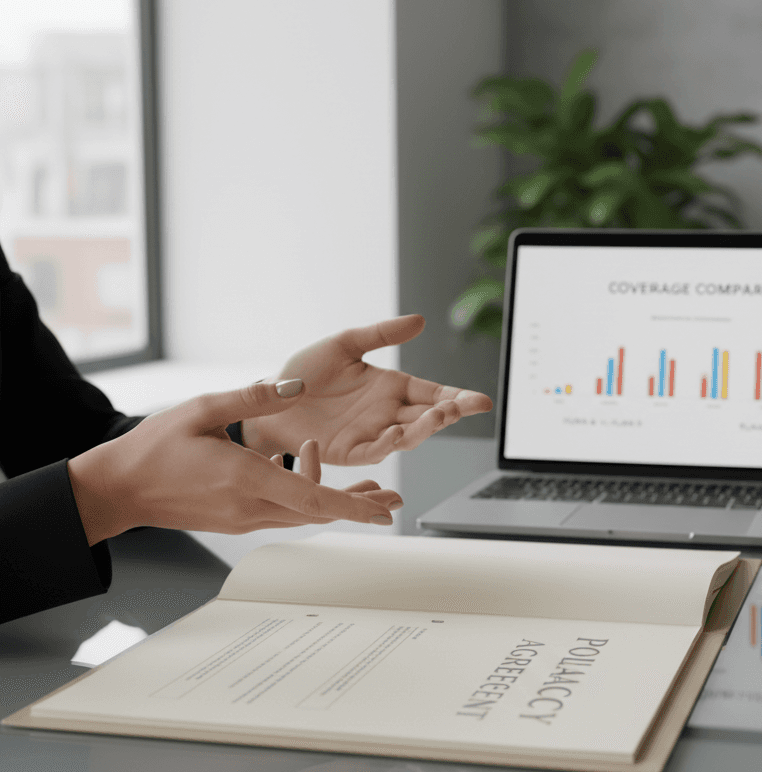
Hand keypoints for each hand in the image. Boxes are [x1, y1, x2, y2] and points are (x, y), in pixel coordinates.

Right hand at [68, 380, 401, 544]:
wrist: (118, 488)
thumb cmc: (153, 449)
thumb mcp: (201, 409)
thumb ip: (251, 398)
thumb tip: (295, 386)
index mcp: (246, 479)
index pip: (312, 498)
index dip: (352, 504)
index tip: (381, 510)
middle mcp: (249, 507)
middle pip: (317, 512)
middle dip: (358, 506)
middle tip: (392, 500)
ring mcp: (243, 518)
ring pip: (302, 514)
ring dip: (337, 503)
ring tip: (371, 491)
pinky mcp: (236, 520)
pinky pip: (283, 511)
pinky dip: (308, 497)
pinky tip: (316, 473)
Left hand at [240, 315, 492, 464]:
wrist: (268, 398)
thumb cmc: (304, 372)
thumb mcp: (345, 344)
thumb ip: (381, 334)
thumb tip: (420, 320)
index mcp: (391, 388)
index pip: (434, 393)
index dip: (459, 398)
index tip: (483, 401)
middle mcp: (386, 413)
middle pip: (427, 417)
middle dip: (449, 413)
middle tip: (464, 407)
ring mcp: (370, 434)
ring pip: (407, 436)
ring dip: (424, 429)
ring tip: (439, 416)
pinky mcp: (348, 451)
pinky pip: (374, 450)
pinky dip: (387, 444)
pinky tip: (396, 432)